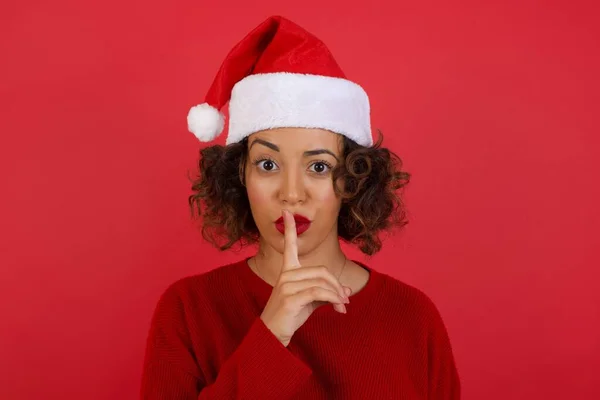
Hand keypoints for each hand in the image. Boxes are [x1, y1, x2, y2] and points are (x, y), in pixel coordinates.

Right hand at [260, 209, 350, 346]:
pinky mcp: (291, 298)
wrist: (274, 333)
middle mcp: (286, 274)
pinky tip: (338, 307)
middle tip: (345, 299)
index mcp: (288, 271)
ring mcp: (287, 285)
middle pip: (322, 270)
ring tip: (342, 306)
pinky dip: (333, 299)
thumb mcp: (310, 300)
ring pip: (322, 281)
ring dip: (337, 295)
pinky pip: (319, 292)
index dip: (289, 229)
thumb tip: (346, 290)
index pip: (288, 246)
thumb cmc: (292, 314)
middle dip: (337, 285)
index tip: (287, 212)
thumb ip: (326, 291)